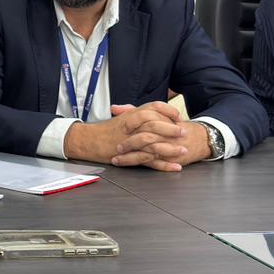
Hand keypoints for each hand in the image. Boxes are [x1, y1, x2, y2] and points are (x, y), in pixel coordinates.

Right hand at [65, 102, 184, 169]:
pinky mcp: (130, 156)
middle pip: (155, 124)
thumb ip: (136, 113)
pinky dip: (164, 165)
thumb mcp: (121, 118)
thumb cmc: (104, 131)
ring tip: (184, 150)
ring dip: (171, 148)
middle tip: (185, 132)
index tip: (177, 116)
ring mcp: (131, 142)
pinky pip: (149, 161)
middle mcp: (132, 126)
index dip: (167, 111)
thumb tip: (153, 112)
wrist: (88, 141)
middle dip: (172, 129)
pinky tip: (175, 166)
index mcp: (131, 115)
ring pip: (154, 143)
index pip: (153, 107)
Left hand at [110, 105, 212, 169]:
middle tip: (116, 148)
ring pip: (147, 153)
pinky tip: (132, 167)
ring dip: (130, 158)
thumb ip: (133, 111)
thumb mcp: (156, 114)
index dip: (127, 125)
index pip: (141, 121)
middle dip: (128, 144)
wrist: (199, 137)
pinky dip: (142, 165)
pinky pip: (155, 164)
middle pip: (144, 138)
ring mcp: (167, 147)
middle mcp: (164, 133)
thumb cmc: (174, 125)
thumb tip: (115, 108)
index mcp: (158, 120)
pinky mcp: (171, 158)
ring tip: (117, 159)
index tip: (116, 130)